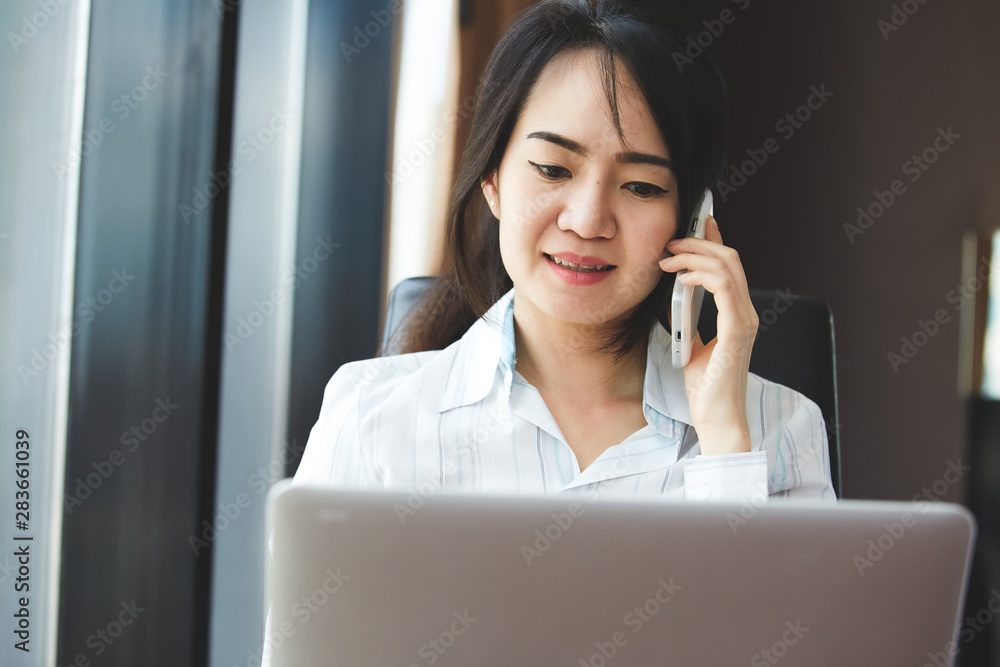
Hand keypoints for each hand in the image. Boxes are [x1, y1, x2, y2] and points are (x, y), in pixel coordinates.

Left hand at [658, 216, 757, 454]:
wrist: (716, 418)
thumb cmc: (705, 387)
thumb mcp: (691, 343)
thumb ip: (688, 318)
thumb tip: (673, 294)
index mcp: (738, 315)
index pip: (730, 266)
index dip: (714, 240)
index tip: (696, 224)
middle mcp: (746, 313)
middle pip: (730, 259)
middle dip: (699, 242)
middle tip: (671, 242)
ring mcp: (744, 321)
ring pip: (728, 268)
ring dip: (695, 255)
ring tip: (670, 258)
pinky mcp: (736, 332)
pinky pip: (723, 289)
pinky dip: (701, 276)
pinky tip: (681, 278)